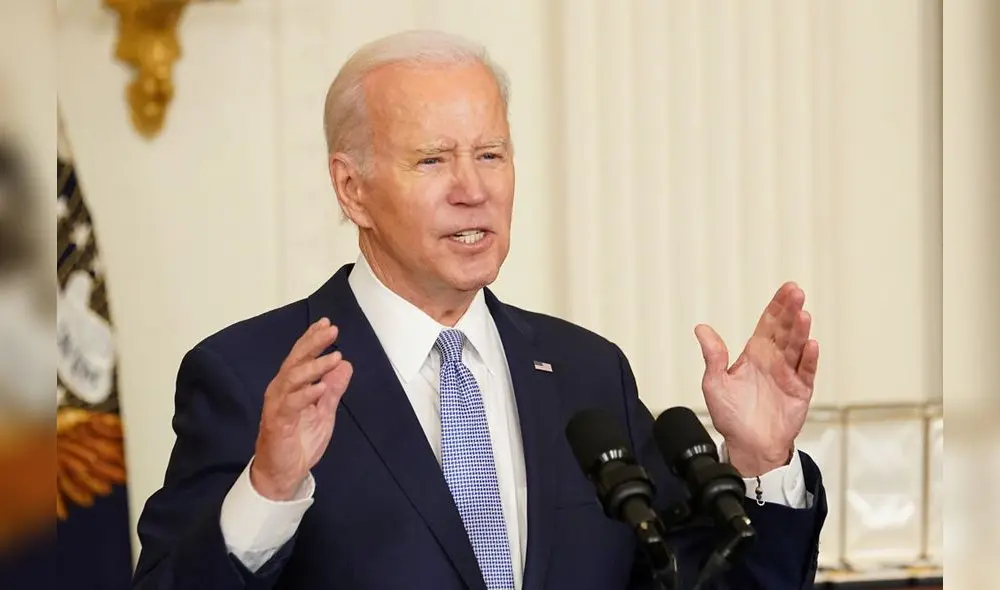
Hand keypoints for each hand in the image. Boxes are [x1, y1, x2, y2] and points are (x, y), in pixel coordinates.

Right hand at [250, 318, 352, 500]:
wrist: (283, 473)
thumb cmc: (299, 441)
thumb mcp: (324, 412)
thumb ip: (333, 389)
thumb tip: (345, 365)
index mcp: (291, 386)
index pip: (302, 357)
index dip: (313, 339)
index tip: (328, 324)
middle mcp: (281, 391)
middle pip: (295, 361)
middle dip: (313, 343)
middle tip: (331, 331)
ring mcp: (277, 406)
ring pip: (292, 378)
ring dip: (313, 367)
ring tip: (333, 357)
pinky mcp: (277, 423)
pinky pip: (290, 405)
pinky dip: (305, 395)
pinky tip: (320, 387)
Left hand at [695, 282, 818, 476]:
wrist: (748, 446)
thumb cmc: (731, 416)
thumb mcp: (715, 383)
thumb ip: (713, 356)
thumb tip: (701, 328)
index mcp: (755, 354)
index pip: (769, 324)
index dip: (777, 306)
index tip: (787, 288)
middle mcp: (774, 361)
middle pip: (786, 330)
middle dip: (791, 311)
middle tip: (797, 293)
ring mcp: (789, 375)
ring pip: (797, 347)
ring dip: (801, 331)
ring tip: (803, 316)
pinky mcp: (800, 392)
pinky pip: (806, 372)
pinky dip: (809, 359)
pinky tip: (810, 345)